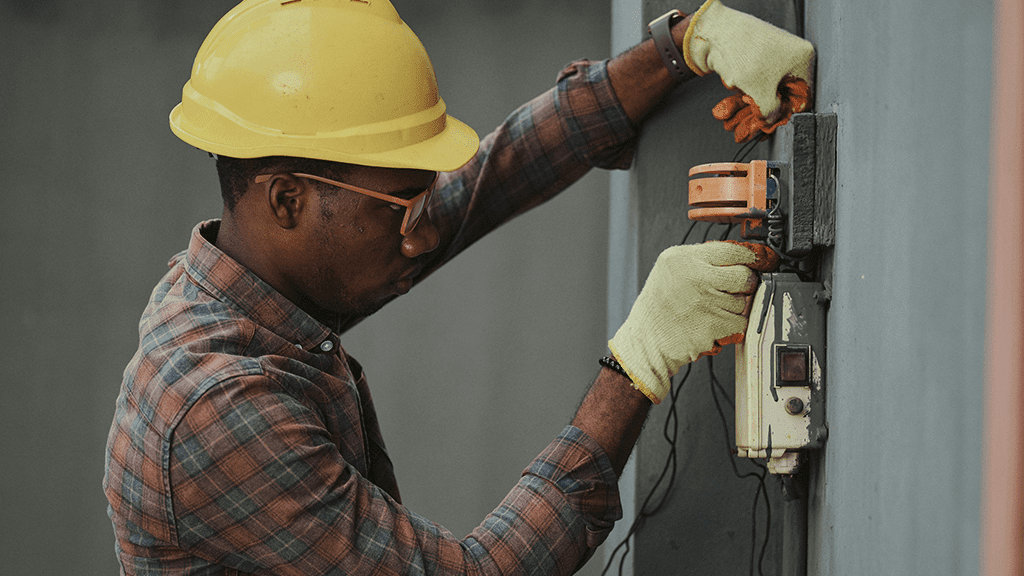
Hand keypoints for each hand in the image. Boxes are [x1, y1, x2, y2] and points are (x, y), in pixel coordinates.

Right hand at [608, 241, 777, 402]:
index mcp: (684, 258)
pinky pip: (741, 322)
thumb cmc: (658, 307)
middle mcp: (696, 276)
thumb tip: (739, 256)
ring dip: (735, 307)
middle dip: (744, 284)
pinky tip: (714, 324)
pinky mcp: (715, 324)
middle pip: (744, 275)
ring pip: (744, 301)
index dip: (752, 256)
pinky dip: (733, 325)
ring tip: (712, 310)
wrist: (646, 340)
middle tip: (731, 290)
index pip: (732, 250)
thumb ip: (701, 259)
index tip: (760, 260)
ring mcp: (707, 301)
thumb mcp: (670, 269)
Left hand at [682, 0, 814, 139]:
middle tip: (745, 131)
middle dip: (757, 116)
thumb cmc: (741, 50)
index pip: (801, 97)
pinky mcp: (751, 61)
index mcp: (801, 59)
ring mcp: (769, 59)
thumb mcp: (761, 91)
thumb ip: (770, 112)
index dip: (784, 115)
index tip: (770, 128)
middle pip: (777, 97)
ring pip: (759, 93)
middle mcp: (788, 57)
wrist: (713, 31)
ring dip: (743, 112)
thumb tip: (771, 121)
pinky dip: (736, 99)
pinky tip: (725, 112)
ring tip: (730, 125)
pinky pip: (748, 85)